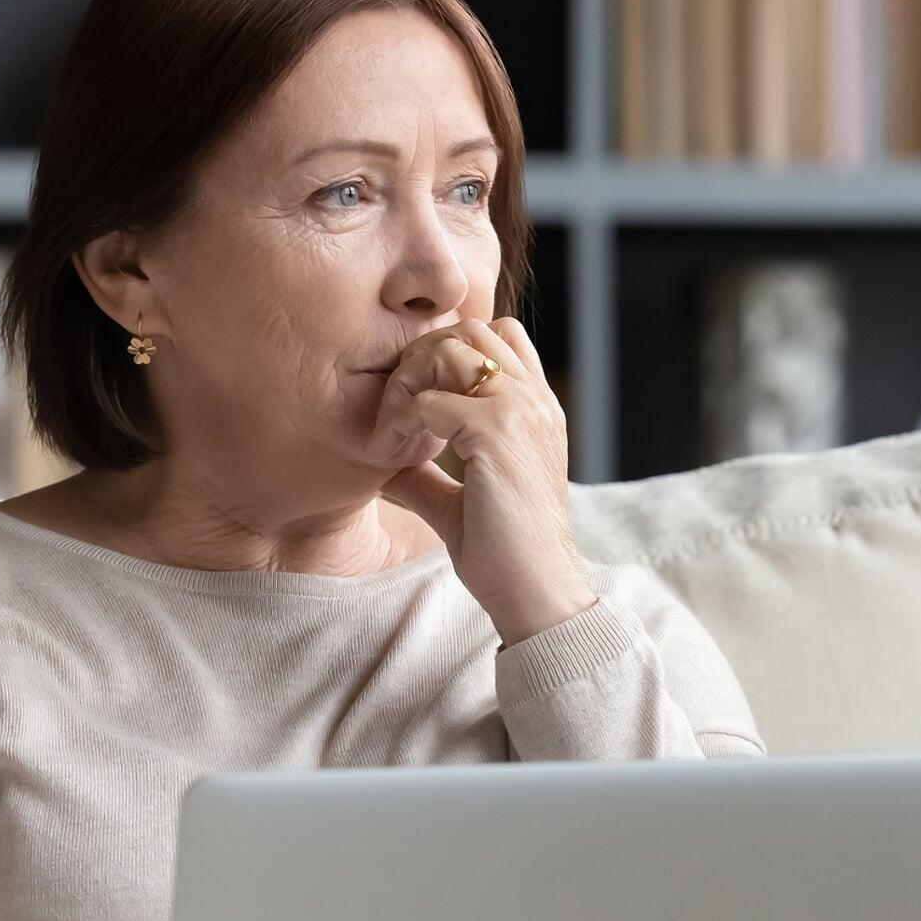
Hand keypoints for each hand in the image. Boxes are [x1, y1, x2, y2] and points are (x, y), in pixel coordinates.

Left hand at [369, 316, 597, 646]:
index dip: (447, 353)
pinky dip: (402, 419)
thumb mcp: (459, 502)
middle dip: (423, 356)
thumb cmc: (503, 554)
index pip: (496, 338)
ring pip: (453, 349)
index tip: (415, 402)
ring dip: (411, 379)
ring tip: (394, 426)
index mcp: (535, 411)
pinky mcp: (498, 433)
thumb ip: (427, 475)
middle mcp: (534, 401)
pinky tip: (393, 452)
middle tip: (398, 407)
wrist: (535, 591)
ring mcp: (520, 411)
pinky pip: (431, 401)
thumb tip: (386, 464)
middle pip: (472, 329)